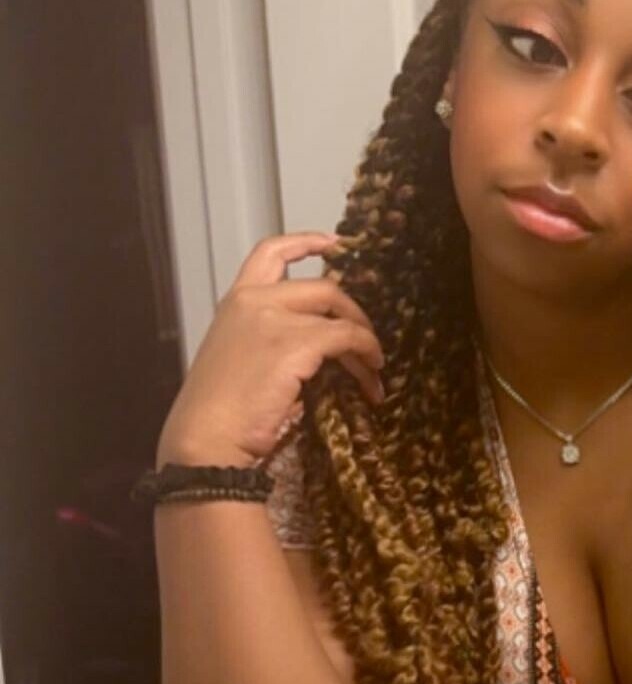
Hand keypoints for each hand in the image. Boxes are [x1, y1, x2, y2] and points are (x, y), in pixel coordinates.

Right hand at [156, 232, 386, 468]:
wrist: (206, 441)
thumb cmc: (219, 414)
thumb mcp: (238, 359)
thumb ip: (269, 339)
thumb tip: (317, 348)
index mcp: (236, 303)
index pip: (269, 253)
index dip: (306, 242)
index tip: (335, 244)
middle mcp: (254, 301)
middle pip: (322, 286)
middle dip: (353, 312)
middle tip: (367, 338)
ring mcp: (274, 319)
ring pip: (339, 312)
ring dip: (364, 339)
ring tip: (374, 368)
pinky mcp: (295, 343)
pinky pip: (347, 337)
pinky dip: (366, 353)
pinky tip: (370, 378)